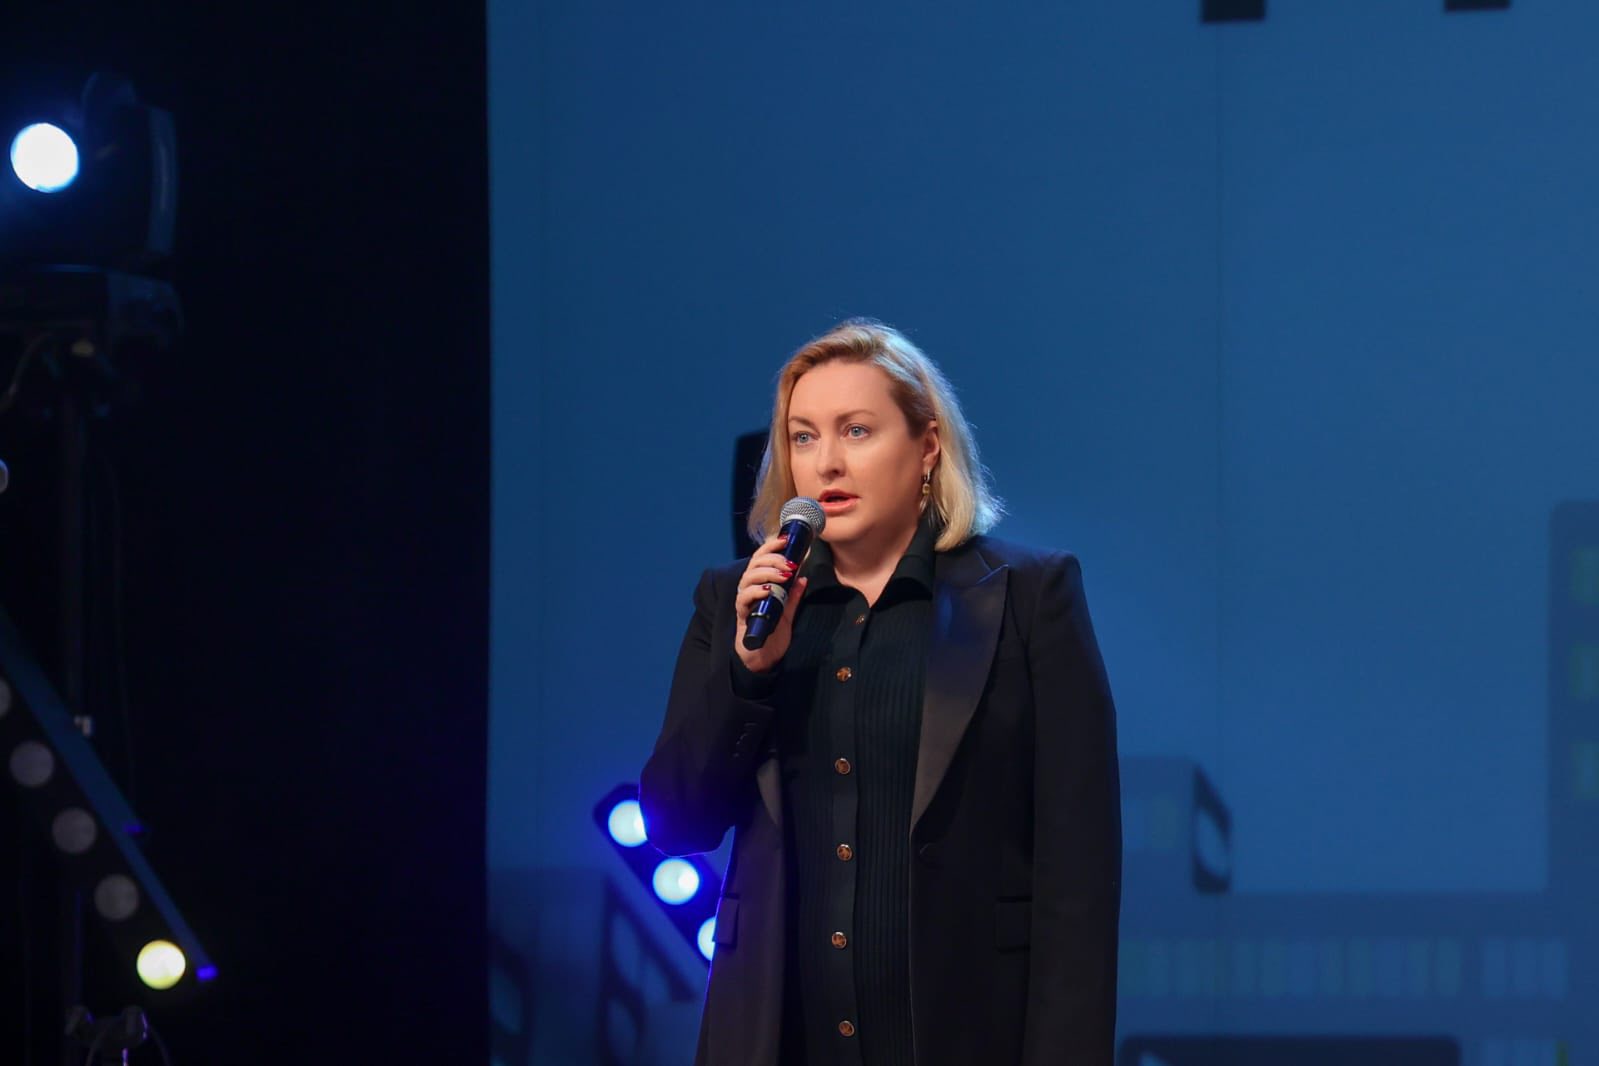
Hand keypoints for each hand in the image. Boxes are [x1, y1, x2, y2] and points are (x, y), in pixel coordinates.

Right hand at [734, 533, 809, 673]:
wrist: (763, 658)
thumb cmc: (772, 633)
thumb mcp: (787, 611)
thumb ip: (793, 595)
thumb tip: (803, 577)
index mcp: (759, 585)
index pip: (760, 559)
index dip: (771, 547)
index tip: (785, 539)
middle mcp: (749, 590)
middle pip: (753, 565)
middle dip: (772, 559)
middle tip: (790, 563)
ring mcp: (744, 603)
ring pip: (748, 579)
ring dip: (767, 573)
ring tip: (784, 575)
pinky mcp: (742, 616)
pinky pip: (744, 599)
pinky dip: (756, 592)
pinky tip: (769, 590)